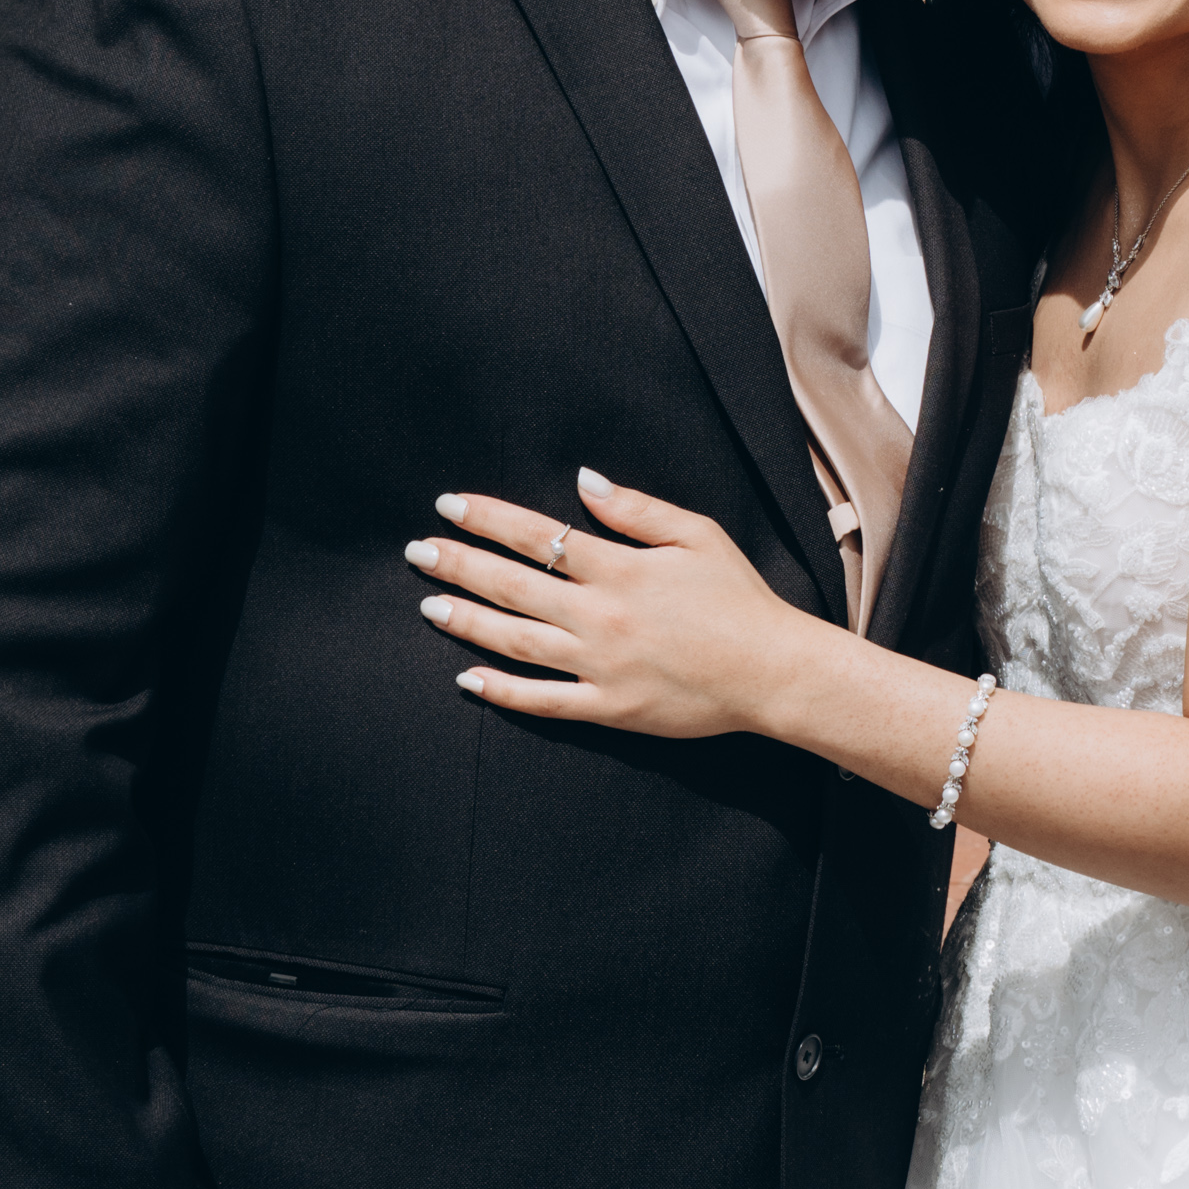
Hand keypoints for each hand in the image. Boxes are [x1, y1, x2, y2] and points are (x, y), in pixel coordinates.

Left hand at [408, 475, 804, 741]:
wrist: (772, 671)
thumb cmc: (739, 598)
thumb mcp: (697, 534)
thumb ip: (636, 509)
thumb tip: (583, 480)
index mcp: (620, 568)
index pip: (537, 536)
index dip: (487, 519)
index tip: (448, 506)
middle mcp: (600, 615)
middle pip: (512, 585)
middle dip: (458, 564)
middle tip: (417, 551)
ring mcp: (599, 665)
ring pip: (515, 641)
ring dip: (467, 620)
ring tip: (429, 604)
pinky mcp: (607, 707)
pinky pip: (543, 699)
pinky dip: (502, 691)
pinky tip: (467, 678)